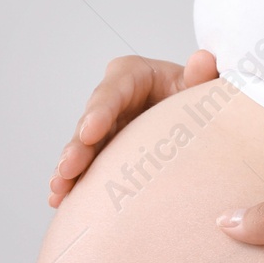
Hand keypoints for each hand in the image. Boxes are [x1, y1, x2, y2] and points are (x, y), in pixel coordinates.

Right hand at [48, 49, 217, 207]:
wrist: (205, 121)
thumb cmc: (201, 97)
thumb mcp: (204, 85)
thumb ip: (204, 75)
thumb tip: (202, 61)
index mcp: (134, 75)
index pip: (114, 88)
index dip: (100, 110)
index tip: (90, 132)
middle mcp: (114, 100)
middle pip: (91, 121)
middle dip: (77, 147)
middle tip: (68, 168)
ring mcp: (108, 128)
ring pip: (84, 149)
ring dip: (69, 170)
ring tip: (59, 191)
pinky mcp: (107, 152)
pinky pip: (88, 168)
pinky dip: (75, 185)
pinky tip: (61, 201)